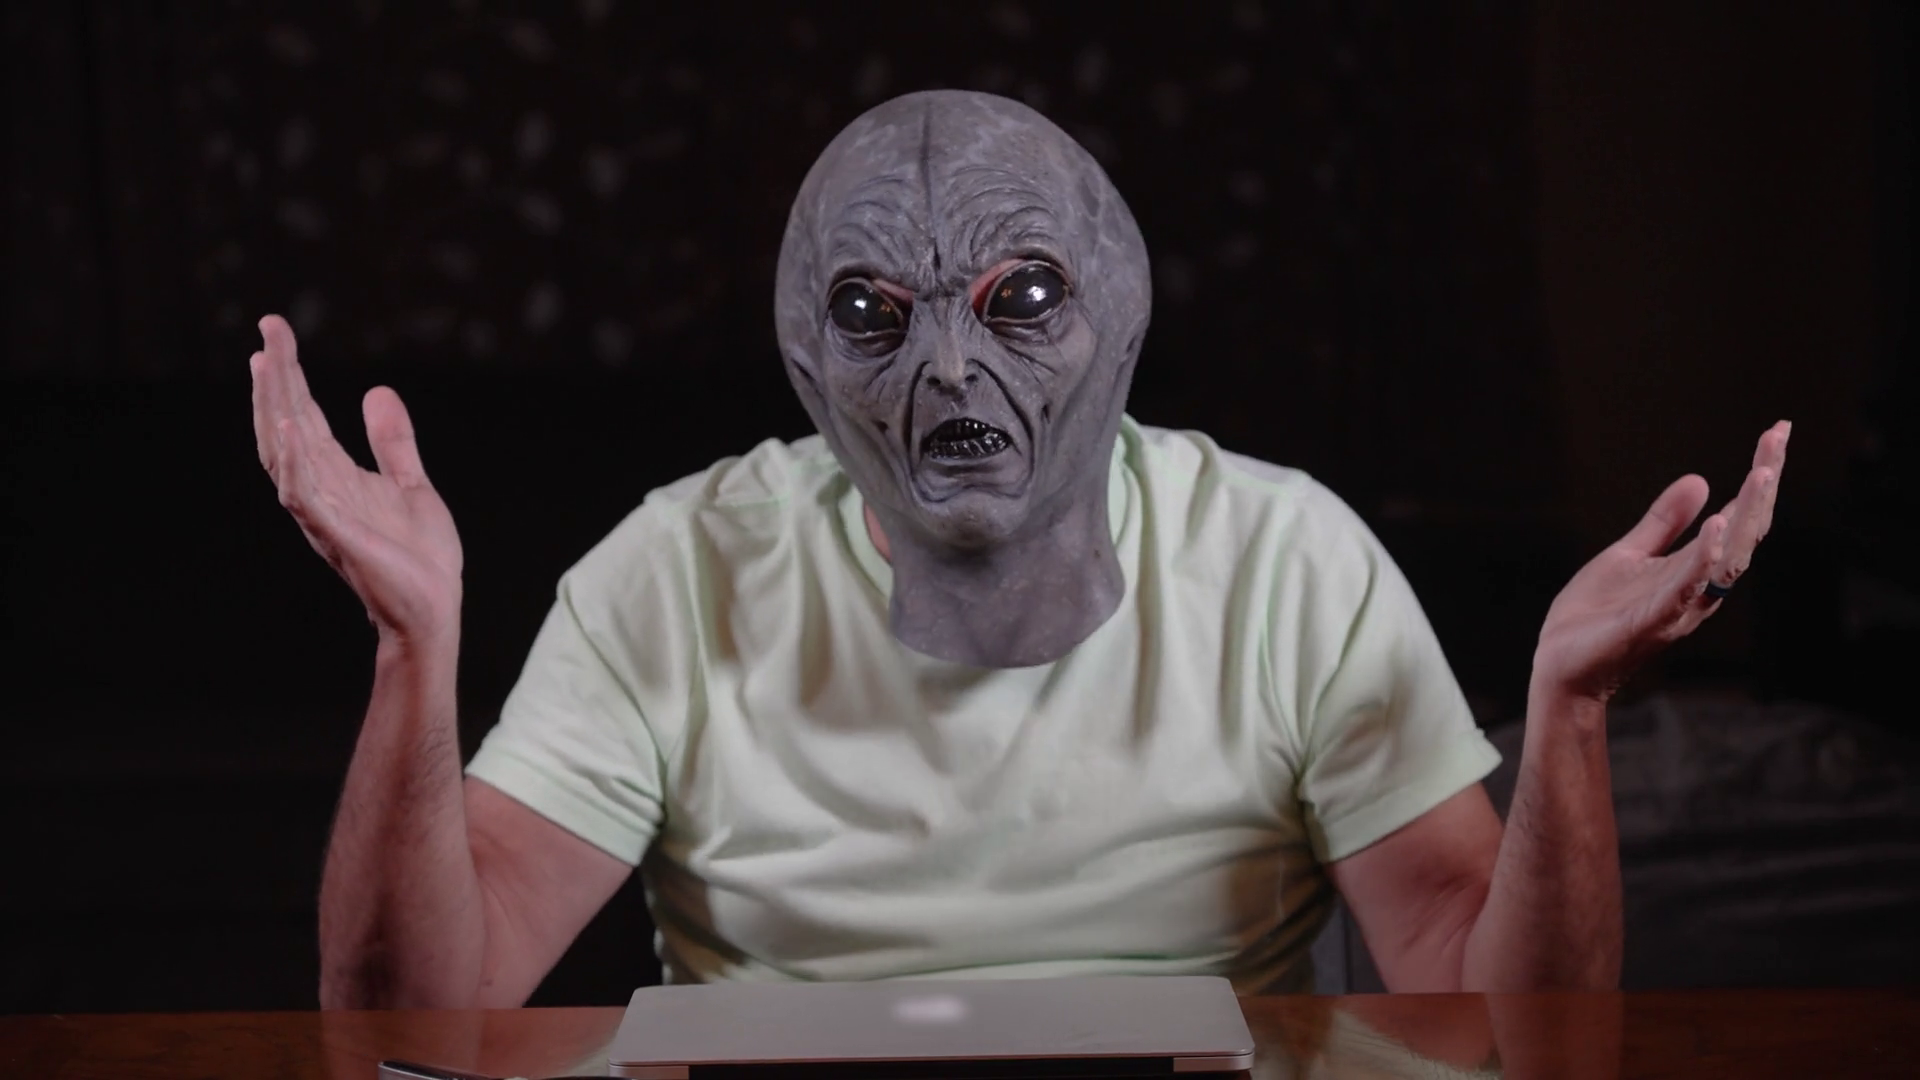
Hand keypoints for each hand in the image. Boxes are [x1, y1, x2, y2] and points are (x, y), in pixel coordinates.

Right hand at [250, 315, 462, 642]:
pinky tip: (290, 430)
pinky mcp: (339, 536)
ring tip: (267, 365)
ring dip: (275, 409)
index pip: (302, 416)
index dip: (288, 376)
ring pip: (285, 454)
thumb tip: (377, 392)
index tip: (274, 333)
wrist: (434, 609)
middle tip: (267, 331)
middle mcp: (319, 490)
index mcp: (335, 476)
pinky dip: (295, 463)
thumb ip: (392, 443)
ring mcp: (324, 513)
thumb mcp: (410, 484)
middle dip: (275, 379)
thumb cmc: (419, 557)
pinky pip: (306, 496)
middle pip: (285, 425)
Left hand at [1533, 421, 1789, 705]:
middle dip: (1763, 487)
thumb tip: (1701, 480)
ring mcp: (1678, 605)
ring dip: (1746, 516)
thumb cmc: (1596, 615)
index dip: (1760, 478)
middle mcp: (1697, 587)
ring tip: (1762, 471)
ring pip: (1727, 560)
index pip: (1738, 518)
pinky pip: (1686, 588)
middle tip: (1778, 438)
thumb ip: (1664, 523)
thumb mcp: (1629, 554)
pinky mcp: (1651, 620)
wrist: (1561, 664)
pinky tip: (1716, 524)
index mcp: (1693, 569)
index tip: (1776, 433)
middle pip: (1745, 534)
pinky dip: (1704, 557)